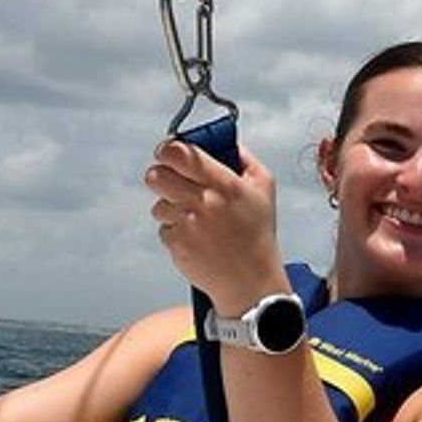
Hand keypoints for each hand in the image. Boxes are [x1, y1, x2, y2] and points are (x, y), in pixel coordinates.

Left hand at [145, 138, 286, 310]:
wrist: (250, 281)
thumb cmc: (257, 233)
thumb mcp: (264, 188)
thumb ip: (243, 158)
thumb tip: (223, 141)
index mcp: (225, 184)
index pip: (181, 154)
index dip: (168, 149)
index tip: (170, 152)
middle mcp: (204, 202)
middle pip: (157, 175)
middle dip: (161, 175)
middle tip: (172, 181)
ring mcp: (188, 224)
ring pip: (158, 204)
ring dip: (171, 208)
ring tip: (194, 218)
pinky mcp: (177, 244)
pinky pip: (164, 228)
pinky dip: (176, 231)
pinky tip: (197, 238)